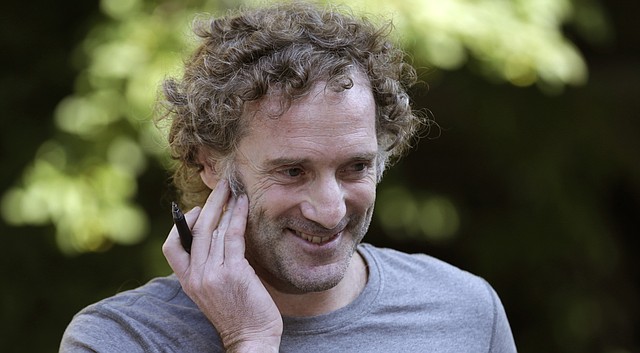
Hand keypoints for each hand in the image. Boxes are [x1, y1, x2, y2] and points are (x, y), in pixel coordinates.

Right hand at [163, 180, 282, 351]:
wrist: (251, 338)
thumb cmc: (238, 313)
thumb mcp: (213, 292)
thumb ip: (209, 267)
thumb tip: (218, 236)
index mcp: (187, 282)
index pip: (171, 247)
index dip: (182, 225)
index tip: (197, 211)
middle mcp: (196, 276)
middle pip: (196, 230)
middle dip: (210, 204)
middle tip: (222, 186)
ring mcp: (213, 273)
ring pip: (215, 229)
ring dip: (226, 205)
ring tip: (235, 191)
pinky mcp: (233, 271)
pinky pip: (233, 235)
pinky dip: (238, 216)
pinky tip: (244, 204)